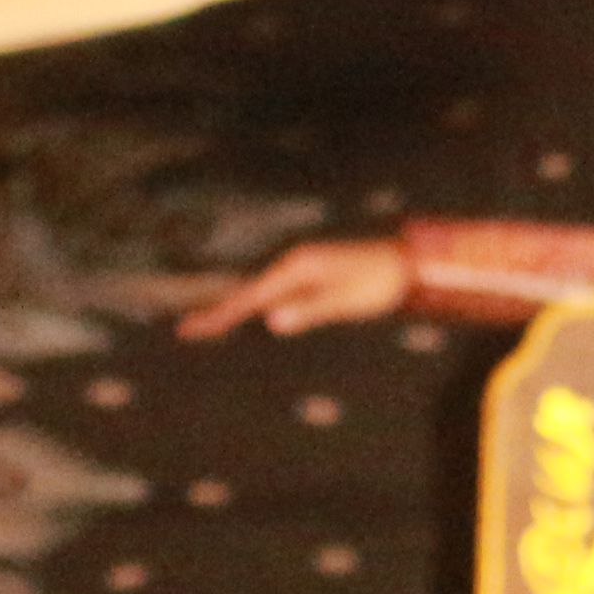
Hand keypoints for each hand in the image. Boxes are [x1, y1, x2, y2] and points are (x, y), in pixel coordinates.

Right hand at [178, 238, 408, 339]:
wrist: (405, 263)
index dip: (221, 314)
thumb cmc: (379, 283)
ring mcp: (301, 269)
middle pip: (248, 293)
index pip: (251, 297)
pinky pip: (276, 293)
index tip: (194, 328)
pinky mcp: (311, 276)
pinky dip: (256, 305)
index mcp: (297, 268)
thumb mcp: (346, 301)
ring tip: (207, 326)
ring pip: (260, 293)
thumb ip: (310, 311)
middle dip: (219, 312)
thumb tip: (273, 322)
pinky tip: (248, 314)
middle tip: (187, 330)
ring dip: (235, 309)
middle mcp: (293, 264)